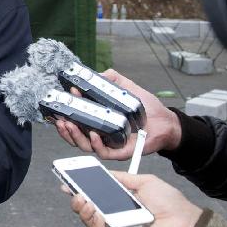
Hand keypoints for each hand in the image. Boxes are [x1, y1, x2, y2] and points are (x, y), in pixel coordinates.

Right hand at [54, 68, 181, 159]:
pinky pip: (103, 152)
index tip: (60, 106)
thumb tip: (99, 74)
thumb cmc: (148, 109)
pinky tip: (93, 135)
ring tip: (70, 126)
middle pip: (75, 136)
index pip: (76, 121)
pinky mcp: (119, 152)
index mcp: (99, 121)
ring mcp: (109, 144)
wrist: (166, 122)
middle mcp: (100, 134)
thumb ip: (114, 80)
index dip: (65, 115)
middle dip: (64, 129)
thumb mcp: (128, 89)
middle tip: (60, 119)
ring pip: (85, 146)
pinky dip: (96, 144)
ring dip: (74, 137)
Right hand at [70, 172, 202, 226]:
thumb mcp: (143, 181)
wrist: (186, 222)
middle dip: (77, 199)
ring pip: (93, 222)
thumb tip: (103, 172)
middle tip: (69, 189)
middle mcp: (117, 215)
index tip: (69, 180)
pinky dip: (94, 223)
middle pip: (90, 209)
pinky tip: (92, 211)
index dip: (82, 187)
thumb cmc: (169, 202)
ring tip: (79, 198)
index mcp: (122, 200)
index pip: (97, 194)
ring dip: (83, 210)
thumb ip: (122, 178)